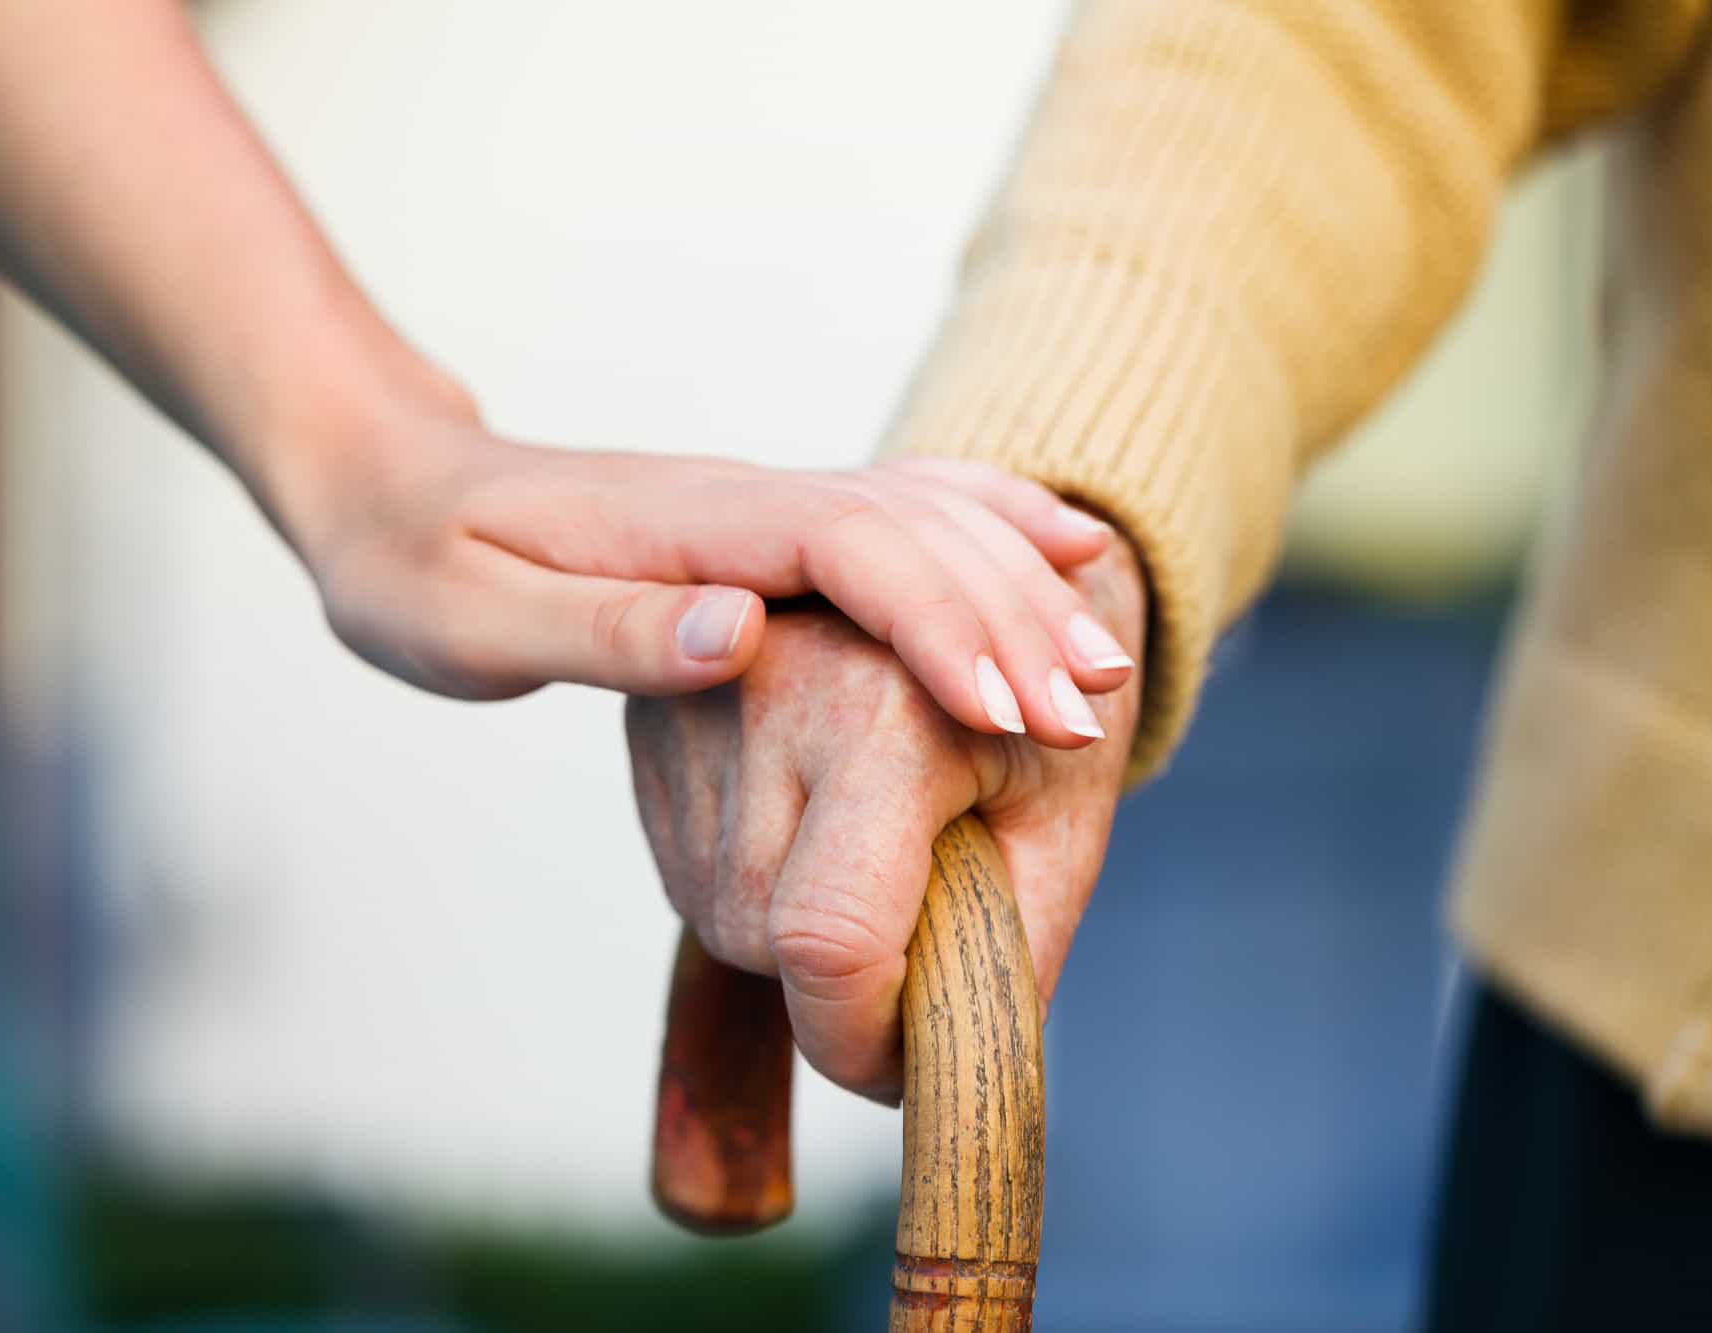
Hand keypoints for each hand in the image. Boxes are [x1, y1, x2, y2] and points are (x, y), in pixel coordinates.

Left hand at [270, 373, 1136, 743]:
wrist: (386, 485)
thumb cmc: (412, 566)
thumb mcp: (473, 621)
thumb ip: (607, 633)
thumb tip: (743, 634)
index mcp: (685, 526)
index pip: (847, 550)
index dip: (936, 622)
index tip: (1005, 709)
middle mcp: (743, 501)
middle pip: (911, 533)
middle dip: (1008, 619)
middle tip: (1091, 714)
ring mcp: (760, 507)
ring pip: (923, 521)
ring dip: (1015, 586)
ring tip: (1102, 664)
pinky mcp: (762, 530)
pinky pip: (900, 516)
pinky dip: (988, 528)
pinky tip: (1058, 548)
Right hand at [625, 532, 1146, 1099]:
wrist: (978, 571)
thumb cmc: (1038, 701)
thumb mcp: (1061, 824)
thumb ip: (1005, 955)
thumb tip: (931, 1071)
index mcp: (885, 706)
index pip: (828, 937)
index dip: (860, 1039)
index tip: (903, 1069)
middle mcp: (764, 683)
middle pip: (765, 938)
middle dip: (841, 983)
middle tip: (921, 926)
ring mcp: (691, 694)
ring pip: (719, 914)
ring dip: (794, 934)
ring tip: (875, 851)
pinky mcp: (650, 713)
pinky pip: (689, 869)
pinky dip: (756, 886)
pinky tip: (815, 824)